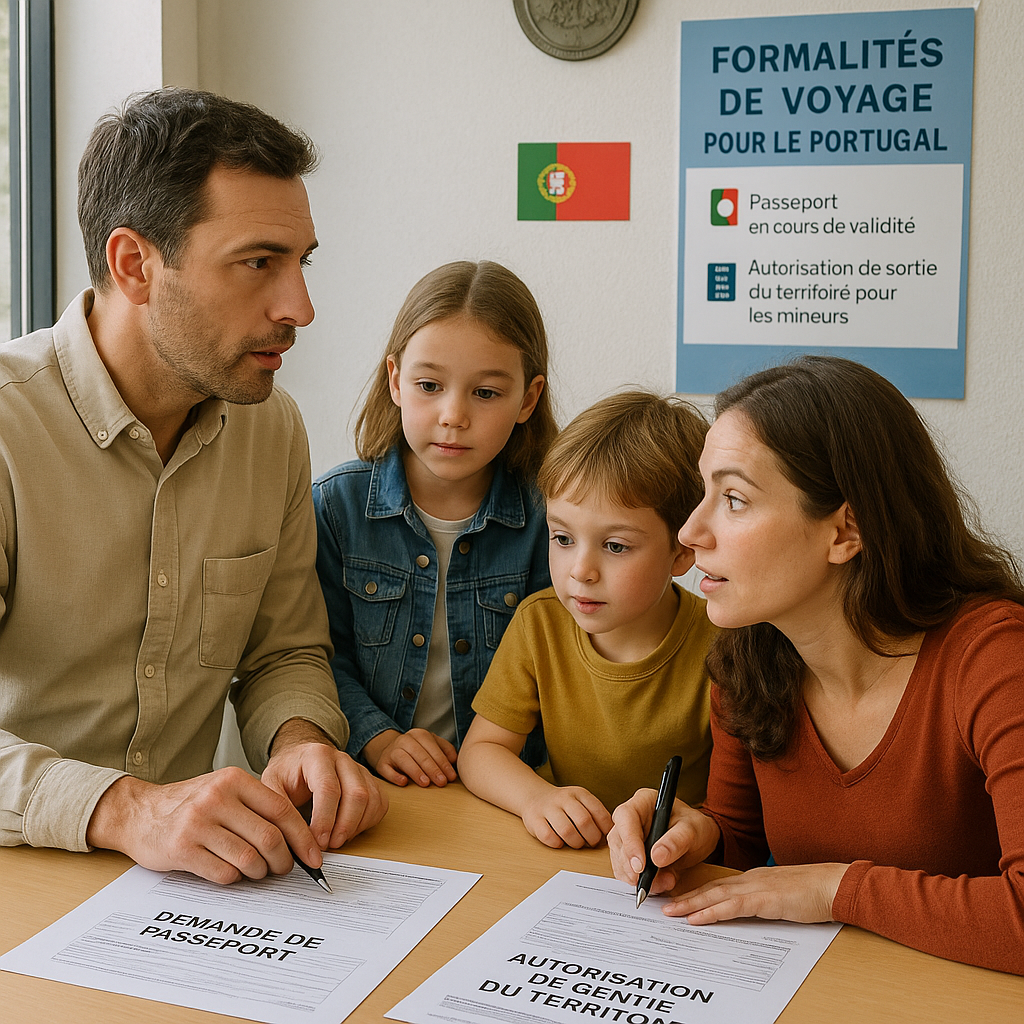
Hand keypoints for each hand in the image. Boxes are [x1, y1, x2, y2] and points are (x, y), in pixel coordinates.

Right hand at [86, 767, 324, 884]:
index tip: (313, 857)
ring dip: (260, 873)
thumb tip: (298, 839)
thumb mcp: (224, 791)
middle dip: (284, 860)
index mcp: (234, 779)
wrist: (138, 813)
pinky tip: (231, 873)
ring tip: (258, 872)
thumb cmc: (190, 805)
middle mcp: (217, 797)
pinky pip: (223, 873)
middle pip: (269, 838)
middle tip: (284, 869)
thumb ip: (256, 808)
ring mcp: (197, 823)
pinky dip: (235, 878)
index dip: (303, 838)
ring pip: (249, 858)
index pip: (282, 810)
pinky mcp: (181, 848)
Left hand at [263, 720, 387, 849]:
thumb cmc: (287, 774)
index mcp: (317, 756)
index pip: (329, 788)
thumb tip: (295, 844)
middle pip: (357, 794)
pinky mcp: (369, 781)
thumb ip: (280, 812)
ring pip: (371, 800)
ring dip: (356, 827)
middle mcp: (343, 759)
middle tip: (329, 846)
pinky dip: (367, 823)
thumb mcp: (271, 787)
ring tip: (336, 840)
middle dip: (345, 826)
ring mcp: (359, 769)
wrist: (299, 760)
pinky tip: (348, 831)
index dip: (325, 819)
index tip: (318, 843)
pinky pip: (379, 804)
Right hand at [362, 728, 458, 787]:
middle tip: (442, 782)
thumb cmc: (417, 751)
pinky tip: (404, 782)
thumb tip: (454, 760)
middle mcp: (404, 740)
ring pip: (404, 759)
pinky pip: (386, 770)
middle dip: (432, 769)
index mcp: (419, 734)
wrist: (390, 750)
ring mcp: (391, 751)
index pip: (432, 747)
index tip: (451, 777)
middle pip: (420, 754)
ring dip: (416, 771)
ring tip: (426, 783)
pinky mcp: (381, 764)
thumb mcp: (432, 745)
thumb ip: (445, 750)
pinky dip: (394, 776)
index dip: (443, 763)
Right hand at [522, 785, 612, 848]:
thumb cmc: (564, 806)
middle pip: (584, 822)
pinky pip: (549, 837)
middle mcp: (564, 798)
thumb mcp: (582, 802)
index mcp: (579, 793)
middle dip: (591, 838)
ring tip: (576, 843)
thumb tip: (612, 834)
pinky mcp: (535, 821)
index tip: (603, 837)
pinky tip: (560, 841)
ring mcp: (548, 809)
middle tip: (591, 843)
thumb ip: (596, 814)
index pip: (599, 812)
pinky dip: (557, 844)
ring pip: (567, 831)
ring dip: (575, 843)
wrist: (534, 797)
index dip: (604, 830)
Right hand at [608, 789, 719, 895]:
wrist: (698, 839)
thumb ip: (676, 841)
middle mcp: (630, 817)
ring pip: (618, 858)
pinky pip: (625, 871)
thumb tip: (656, 857)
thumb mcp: (692, 830)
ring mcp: (627, 836)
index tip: (640, 866)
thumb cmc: (695, 827)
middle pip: (618, 841)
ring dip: (635, 877)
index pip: (626, 817)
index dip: (630, 842)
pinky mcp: (628, 854)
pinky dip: (639, 882)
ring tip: (664, 882)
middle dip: (630, 865)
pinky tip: (658, 884)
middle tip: (647, 882)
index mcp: (643, 801)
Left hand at [661, 863, 848, 924]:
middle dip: (685, 898)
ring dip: (690, 905)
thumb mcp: (782, 897)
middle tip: (663, 906)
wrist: (833, 884)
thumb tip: (749, 912)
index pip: (718, 886)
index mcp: (753, 879)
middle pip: (710, 889)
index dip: (696, 893)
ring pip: (715, 896)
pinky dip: (711, 912)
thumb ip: (764, 901)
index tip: (678, 900)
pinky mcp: (764, 899)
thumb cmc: (813, 893)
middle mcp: (749, 880)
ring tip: (670, 912)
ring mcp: (755, 888)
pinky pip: (731, 906)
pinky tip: (697, 918)